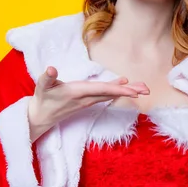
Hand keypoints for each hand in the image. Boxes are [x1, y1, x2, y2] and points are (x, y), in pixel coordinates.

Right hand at [27, 66, 148, 141]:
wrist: (41, 117)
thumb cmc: (42, 99)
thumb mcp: (42, 87)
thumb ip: (47, 78)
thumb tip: (51, 69)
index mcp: (78, 93)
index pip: (101, 90)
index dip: (117, 88)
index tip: (132, 90)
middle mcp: (87, 98)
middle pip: (111, 93)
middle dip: (129, 91)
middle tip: (147, 89)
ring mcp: (89, 100)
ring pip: (111, 94)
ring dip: (127, 90)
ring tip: (143, 87)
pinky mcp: (88, 100)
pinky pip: (106, 95)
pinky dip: (117, 89)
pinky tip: (125, 84)